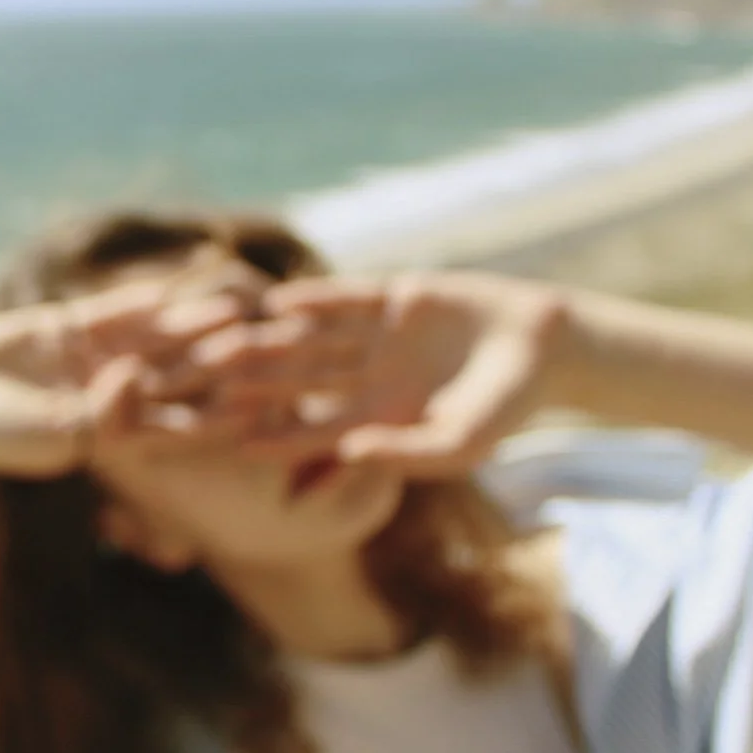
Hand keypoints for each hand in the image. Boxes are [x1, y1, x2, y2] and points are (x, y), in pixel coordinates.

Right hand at [0, 280, 255, 480]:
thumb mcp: (49, 432)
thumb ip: (97, 412)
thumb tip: (138, 379)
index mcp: (113, 438)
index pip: (179, 426)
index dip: (220, 415)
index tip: (266, 407)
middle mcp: (108, 400)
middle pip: (176, 380)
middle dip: (222, 366)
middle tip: (272, 351)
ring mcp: (87, 364)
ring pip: (151, 342)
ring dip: (192, 327)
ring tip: (238, 310)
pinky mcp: (64, 331)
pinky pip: (110, 313)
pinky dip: (140, 301)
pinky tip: (178, 286)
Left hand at [174, 272, 570, 476]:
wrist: (545, 348)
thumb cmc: (503, 409)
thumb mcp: (457, 443)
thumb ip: (402, 453)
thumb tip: (346, 454)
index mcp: (378, 419)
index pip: (316, 432)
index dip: (277, 437)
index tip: (235, 445)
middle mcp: (368, 378)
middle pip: (302, 383)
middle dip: (257, 387)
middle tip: (207, 392)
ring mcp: (377, 336)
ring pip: (312, 340)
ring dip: (271, 344)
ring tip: (225, 345)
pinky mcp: (392, 298)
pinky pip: (344, 300)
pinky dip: (313, 301)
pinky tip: (275, 303)